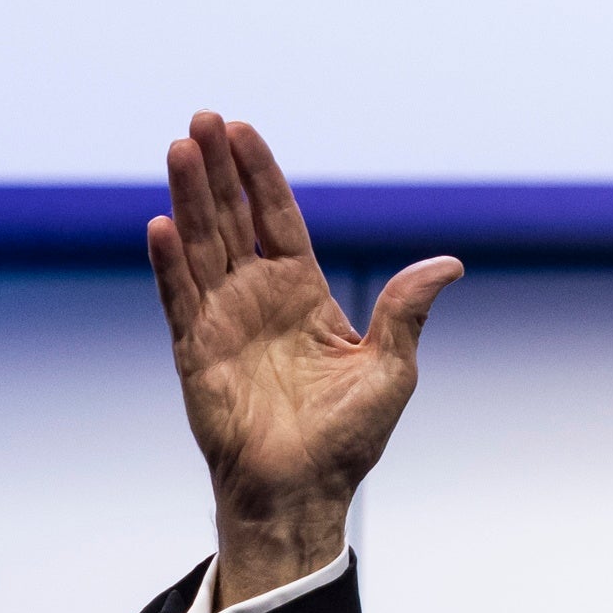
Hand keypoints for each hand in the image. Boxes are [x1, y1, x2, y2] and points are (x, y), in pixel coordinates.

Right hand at [147, 111, 460, 603]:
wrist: (303, 493)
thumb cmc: (347, 438)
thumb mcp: (391, 367)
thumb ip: (407, 309)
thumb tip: (450, 263)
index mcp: (303, 293)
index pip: (276, 218)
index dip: (259, 174)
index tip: (242, 129)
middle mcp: (258, 298)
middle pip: (232, 218)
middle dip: (216, 169)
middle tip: (201, 118)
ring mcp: (223, 322)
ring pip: (201, 246)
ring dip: (188, 199)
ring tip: (178, 149)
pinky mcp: (196, 354)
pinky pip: (179, 299)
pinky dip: (169, 263)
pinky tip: (161, 224)